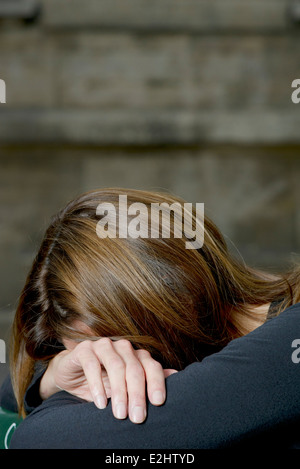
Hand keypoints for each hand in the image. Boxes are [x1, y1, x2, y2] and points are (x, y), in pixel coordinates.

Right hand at [39, 338, 176, 423]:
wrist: (72, 373)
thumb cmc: (104, 381)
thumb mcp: (126, 386)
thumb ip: (148, 381)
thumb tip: (177, 376)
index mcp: (136, 355)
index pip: (151, 366)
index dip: (156, 383)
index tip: (158, 402)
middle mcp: (123, 348)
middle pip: (135, 369)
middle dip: (137, 394)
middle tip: (137, 417)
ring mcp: (104, 345)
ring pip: (116, 366)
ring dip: (119, 392)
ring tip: (119, 413)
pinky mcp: (85, 349)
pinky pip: (92, 365)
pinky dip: (97, 385)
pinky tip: (100, 403)